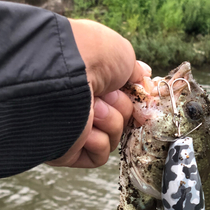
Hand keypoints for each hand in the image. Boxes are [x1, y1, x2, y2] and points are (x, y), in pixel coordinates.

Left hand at [47, 19, 150, 168]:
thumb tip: (144, 80)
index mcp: (91, 82)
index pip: (120, 98)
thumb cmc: (92, 56)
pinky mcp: (70, 151)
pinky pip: (100, 155)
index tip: (138, 92)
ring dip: (110, 121)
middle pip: (121, 117)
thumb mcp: (123, 54)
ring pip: (113, 136)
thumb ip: (135, 72)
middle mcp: (81, 104)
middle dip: (120, 106)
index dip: (131, 96)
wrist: (65, 71)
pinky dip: (98, 142)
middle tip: (106, 95)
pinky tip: (85, 127)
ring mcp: (76, 128)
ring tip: (93, 108)